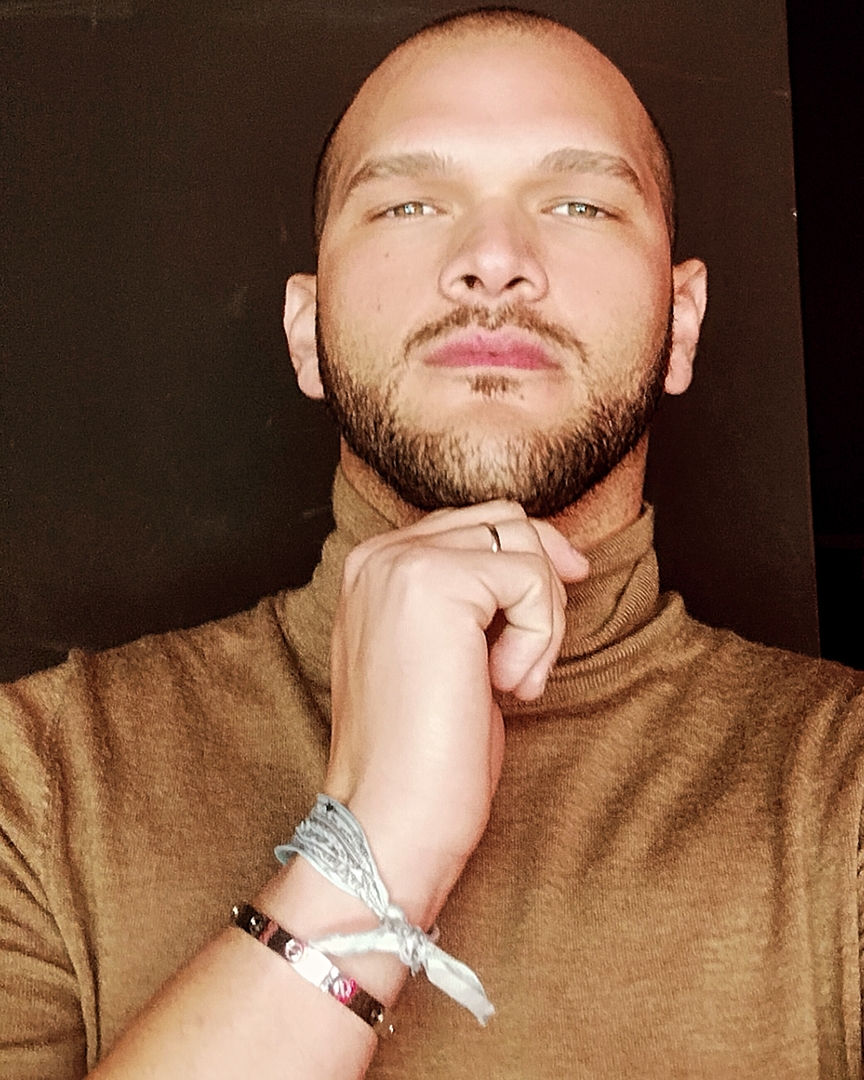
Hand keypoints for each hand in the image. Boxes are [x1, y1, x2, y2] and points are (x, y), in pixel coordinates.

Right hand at [324, 501, 588, 925]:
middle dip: (542, 582)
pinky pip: (530, 576)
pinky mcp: (433, 583)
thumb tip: (547, 555)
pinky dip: (540, 634)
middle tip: (532, 658)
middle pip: (504, 519)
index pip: (474, 524)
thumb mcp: (448, 654)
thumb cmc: (424, 753)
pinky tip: (507, 685)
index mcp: (374, 570)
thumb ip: (471, 597)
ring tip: (514, 681)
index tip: (548, 615)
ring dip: (543, 616)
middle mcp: (378, 555)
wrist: (390, 815)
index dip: (528, 560)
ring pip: (523, 544)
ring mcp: (400, 564)